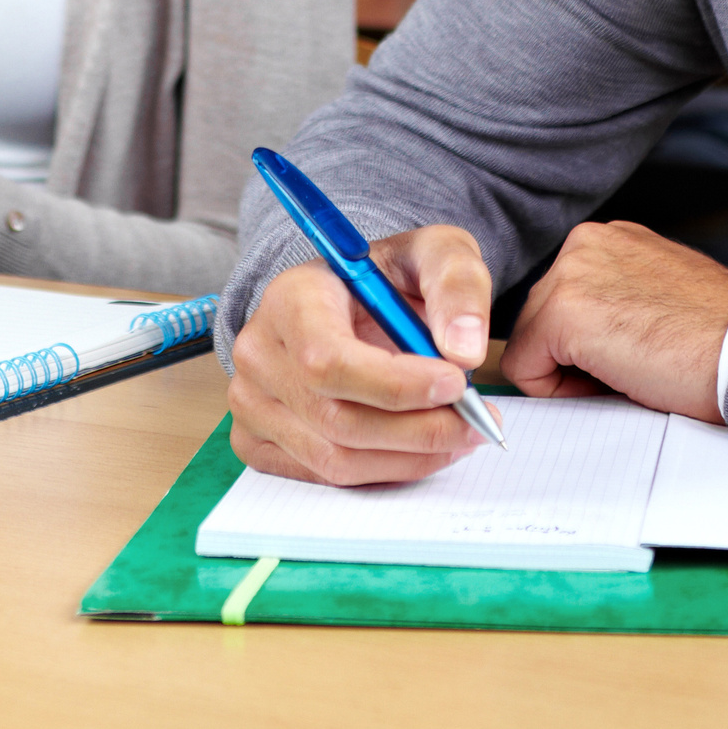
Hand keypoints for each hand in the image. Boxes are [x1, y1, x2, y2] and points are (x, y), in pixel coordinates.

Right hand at [227, 224, 494, 485]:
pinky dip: (384, 471)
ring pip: (334, 459)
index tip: (456, 384)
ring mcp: (251, 402)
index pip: (327, 360)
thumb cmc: (390, 276)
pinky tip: (420, 447)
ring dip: (409, 458)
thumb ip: (457, 285)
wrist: (351, 299)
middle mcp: (259, 352)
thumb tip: (465, 351)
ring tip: (458, 435)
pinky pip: (325, 476)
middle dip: (418, 430)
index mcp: (290, 298)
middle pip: (335, 419)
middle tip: (476, 421)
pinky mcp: (258, 440)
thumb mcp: (435, 252)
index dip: (394, 385)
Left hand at [502, 219, 727, 422]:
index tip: (632, 357)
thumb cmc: (719, 339)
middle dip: (574, 358)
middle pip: (540, 320)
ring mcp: (571, 273)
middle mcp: (584, 243)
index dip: (588, 346)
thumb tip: (578, 341)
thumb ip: (614, 301)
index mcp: (609, 239)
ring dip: (569, 373)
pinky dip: (559, 391)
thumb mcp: (656, 297)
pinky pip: (525, 368)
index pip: (561, 300)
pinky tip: (615, 382)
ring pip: (531, 344)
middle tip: (633, 372)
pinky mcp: (565, 312)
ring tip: (630, 373)